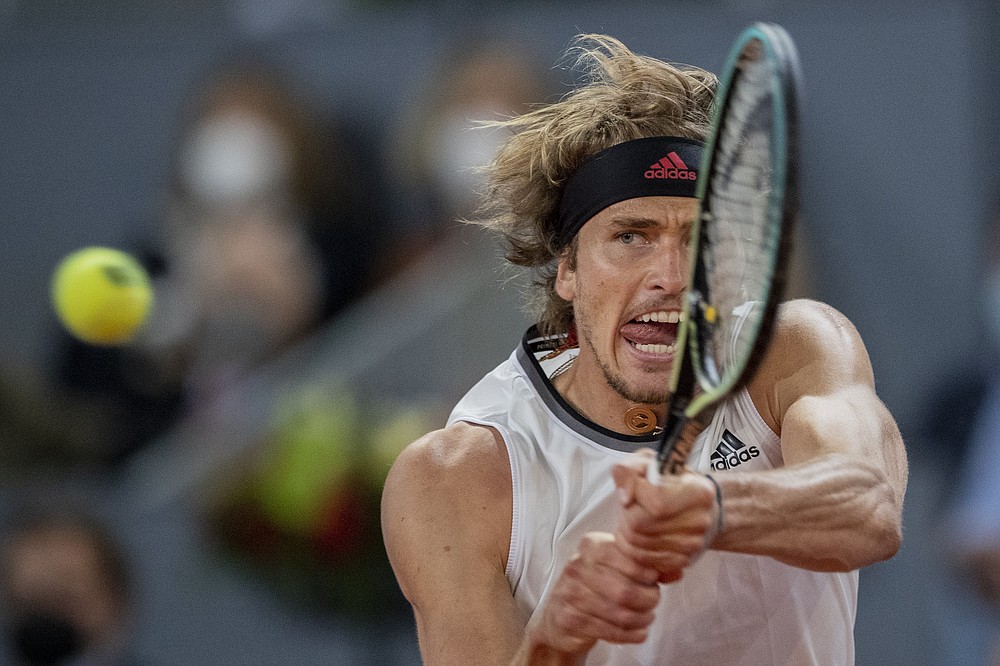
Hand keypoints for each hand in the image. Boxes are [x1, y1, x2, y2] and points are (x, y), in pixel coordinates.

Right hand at [525, 531, 660, 658]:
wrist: (559, 614)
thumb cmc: (592, 586)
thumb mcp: (616, 566)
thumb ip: (645, 566)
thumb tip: (675, 570)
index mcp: (591, 546)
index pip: (627, 558)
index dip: (647, 573)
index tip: (654, 581)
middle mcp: (577, 566)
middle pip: (625, 590)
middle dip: (648, 600)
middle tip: (653, 602)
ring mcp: (570, 593)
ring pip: (619, 613)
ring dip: (641, 619)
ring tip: (647, 617)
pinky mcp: (570, 618)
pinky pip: (609, 630)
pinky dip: (630, 634)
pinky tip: (638, 632)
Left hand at [612, 449, 718, 580]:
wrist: (699, 504)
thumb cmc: (671, 481)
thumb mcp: (648, 462)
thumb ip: (629, 470)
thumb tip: (625, 497)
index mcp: (697, 492)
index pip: (656, 501)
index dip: (636, 495)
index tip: (634, 491)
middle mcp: (699, 520)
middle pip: (640, 527)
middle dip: (625, 517)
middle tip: (630, 508)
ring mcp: (692, 544)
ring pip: (638, 546)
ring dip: (627, 533)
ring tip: (634, 520)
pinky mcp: (683, 561)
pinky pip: (645, 561)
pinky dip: (635, 550)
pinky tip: (640, 535)